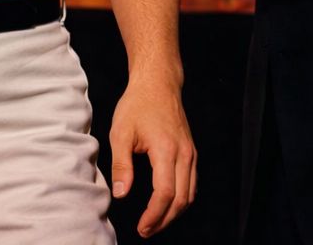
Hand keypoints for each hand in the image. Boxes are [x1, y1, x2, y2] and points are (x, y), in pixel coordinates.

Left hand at [110, 73, 196, 236]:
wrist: (157, 83)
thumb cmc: (137, 104)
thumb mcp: (121, 132)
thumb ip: (121, 165)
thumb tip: (121, 194)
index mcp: (166, 150)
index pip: (165, 193)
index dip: (154, 215)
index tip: (141, 227)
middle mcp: (184, 154)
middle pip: (181, 200)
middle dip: (164, 220)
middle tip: (146, 230)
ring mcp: (191, 153)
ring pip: (190, 194)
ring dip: (174, 212)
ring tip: (155, 221)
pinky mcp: (191, 151)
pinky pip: (192, 183)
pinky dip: (182, 199)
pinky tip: (167, 203)